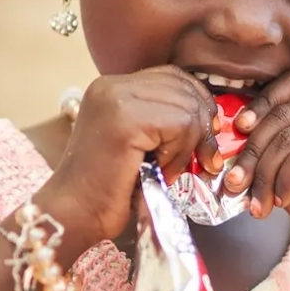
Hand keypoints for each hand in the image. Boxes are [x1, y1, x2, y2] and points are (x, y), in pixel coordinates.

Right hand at [41, 68, 221, 242]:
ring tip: (172, 170)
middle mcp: (111, 85)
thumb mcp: (141, 142)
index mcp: (113, 86)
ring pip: (186, 108)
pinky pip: (179, 125)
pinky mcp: (125, 119)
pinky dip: (180, 152)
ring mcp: (116, 99)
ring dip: (189, 145)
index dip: (198, 103)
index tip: (207, 135)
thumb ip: (165, 119)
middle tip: (204, 159)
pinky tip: (164, 172)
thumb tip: (213, 115)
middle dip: (202, 127)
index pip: (174, 77)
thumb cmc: (109, 187)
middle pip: (184, 88)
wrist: (76, 213)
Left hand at [228, 72, 289, 264]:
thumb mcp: (280, 172)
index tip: (239, 128)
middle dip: (251, 153)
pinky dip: (285, 181)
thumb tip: (224, 141)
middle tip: (234, 185)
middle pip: (282, 116)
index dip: (261, 102)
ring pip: (289, 139)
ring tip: (258, 204)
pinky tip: (282, 200)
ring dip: (265, 175)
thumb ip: (263, 152)